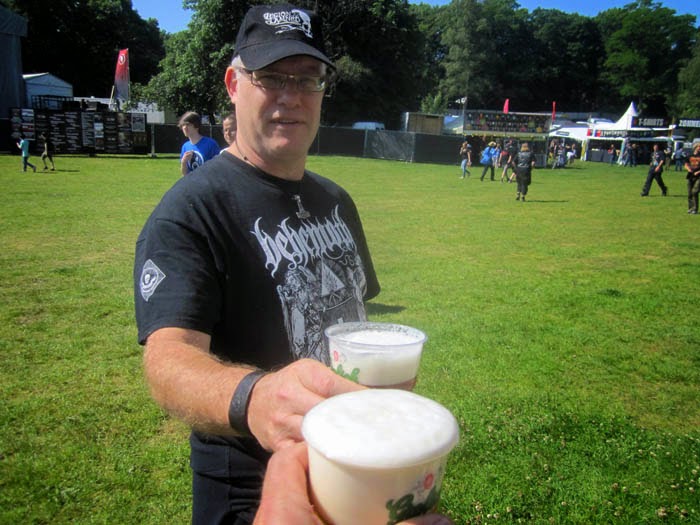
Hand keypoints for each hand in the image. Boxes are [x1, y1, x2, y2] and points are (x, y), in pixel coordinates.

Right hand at [247, 358, 364, 451]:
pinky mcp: (278, 445)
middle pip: (325, 412)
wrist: (251, 400)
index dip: (357, 396)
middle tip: (375, 429)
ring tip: (361, 446)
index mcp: (302, 375)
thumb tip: (372, 395)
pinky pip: (302, 455)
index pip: (333, 386)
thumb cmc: (288, 383)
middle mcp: (289, 398)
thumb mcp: (309, 371)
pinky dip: (320, 457)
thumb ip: (335, 380)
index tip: (378, 406)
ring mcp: (282, 424)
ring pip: (315, 436)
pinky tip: (336, 460)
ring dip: (338, 441)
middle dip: (350, 421)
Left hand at [254, 442, 453, 524]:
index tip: (346, 445)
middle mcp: (270, 522)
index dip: (314, 446)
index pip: (287, 460)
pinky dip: (315, 519)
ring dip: (321, 498)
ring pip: (292, 505)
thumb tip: (445, 520)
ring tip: (355, 496)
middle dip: (326, 474)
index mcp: (281, 513)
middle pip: (291, 480)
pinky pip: (292, 522)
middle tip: (359, 471)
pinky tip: (341, 523)